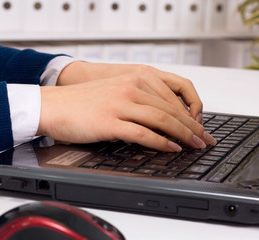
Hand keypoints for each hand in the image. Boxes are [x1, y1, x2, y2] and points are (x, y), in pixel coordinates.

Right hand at [38, 65, 215, 151]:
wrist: (53, 105)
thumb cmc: (84, 102)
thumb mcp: (117, 92)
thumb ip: (141, 100)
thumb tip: (165, 118)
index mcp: (136, 78)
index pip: (174, 96)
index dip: (192, 113)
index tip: (201, 126)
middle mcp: (131, 88)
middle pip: (172, 109)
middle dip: (193, 127)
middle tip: (206, 140)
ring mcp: (121, 103)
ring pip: (163, 120)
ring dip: (184, 135)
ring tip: (196, 146)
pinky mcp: (111, 121)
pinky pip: (144, 133)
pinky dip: (161, 143)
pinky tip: (172, 149)